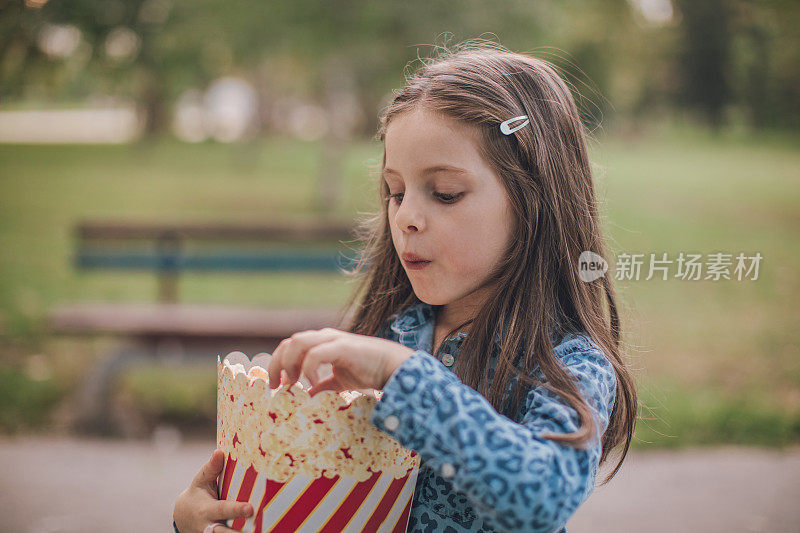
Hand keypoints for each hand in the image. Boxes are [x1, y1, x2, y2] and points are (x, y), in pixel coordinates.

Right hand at [173, 449, 253, 532]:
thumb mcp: (200, 481)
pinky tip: (256, 531)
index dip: (236, 510)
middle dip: (238, 531)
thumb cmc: (198, 494)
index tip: (250, 509)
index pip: (223, 509)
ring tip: (259, 531)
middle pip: (225, 532)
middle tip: (256, 528)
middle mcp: (211, 526)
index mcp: (207, 510)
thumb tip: (219, 452)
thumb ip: (211, 468)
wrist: (184, 517)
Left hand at [267, 327, 414, 395]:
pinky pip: (316, 353)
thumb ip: (321, 386)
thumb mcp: (338, 382)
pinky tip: (312, 383)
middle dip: (277, 364)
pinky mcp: (342, 346)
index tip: (276, 386)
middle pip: (289, 343)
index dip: (277, 364)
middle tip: (278, 386)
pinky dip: (308, 368)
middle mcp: (323, 337)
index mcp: (319, 342)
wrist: (391, 366)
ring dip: (290, 364)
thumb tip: (305, 398)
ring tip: (293, 383)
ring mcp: (332, 340)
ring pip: (298, 342)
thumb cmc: (366, 371)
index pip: (289, 346)